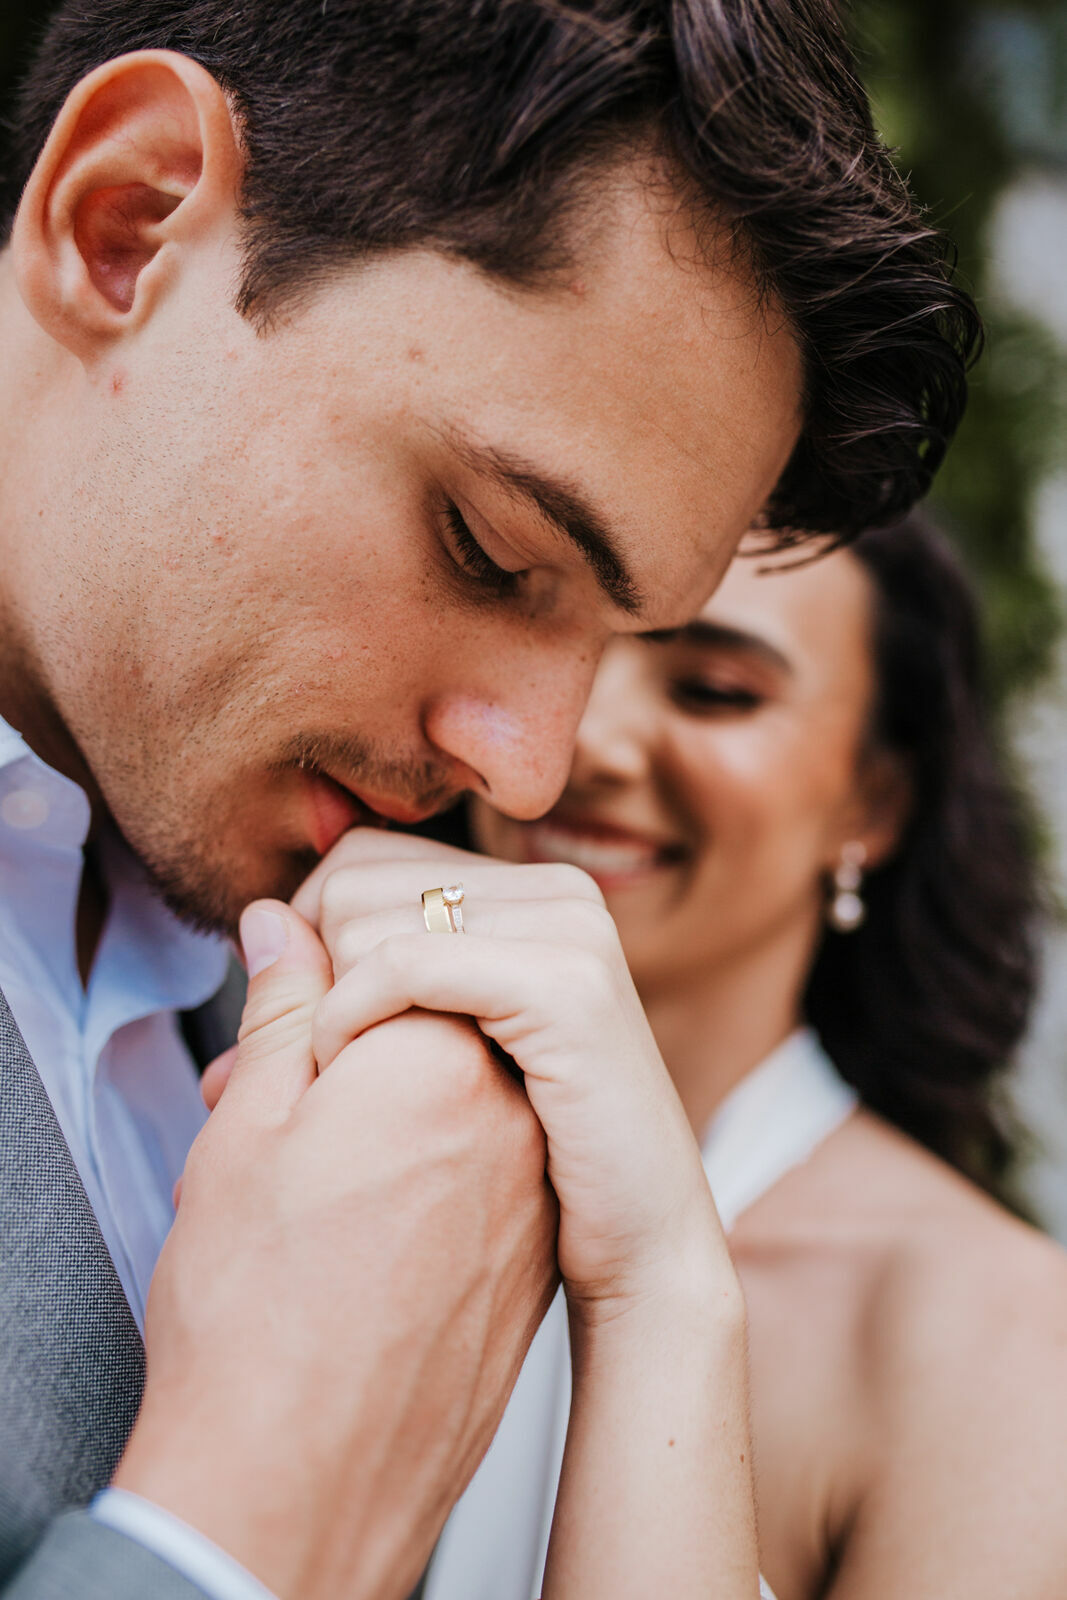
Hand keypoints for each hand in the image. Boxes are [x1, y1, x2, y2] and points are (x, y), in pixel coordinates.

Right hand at [116, 900, 556, 1599]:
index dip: (321, 976)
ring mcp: (528, 1177)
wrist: (306, 1483)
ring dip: (389, 1084)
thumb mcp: (246, 1130)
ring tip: (313, 1154)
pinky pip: (482, 1147)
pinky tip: (359, 1198)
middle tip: (287, 1089)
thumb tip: (287, 920)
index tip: (282, 1037)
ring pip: (457, 1077)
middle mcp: (508, 1107)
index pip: (394, 945)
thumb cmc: (254, 1308)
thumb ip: (281, 1004)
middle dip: (359, 1021)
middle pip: (435, 1002)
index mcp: (441, 1056)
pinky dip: (424, 1144)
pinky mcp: (529, 1238)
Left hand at [293, 831, 730, 1327]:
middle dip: (306, 973)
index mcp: (530, 894)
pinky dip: (349, 1018)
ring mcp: (568, 929)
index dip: (306, 941)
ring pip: (365, 913)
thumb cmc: (528, 1171)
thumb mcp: (434, 1056)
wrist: (642, 1254)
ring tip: (334, 1088)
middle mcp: (556, 892)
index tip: (300, 1031)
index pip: (362, 858)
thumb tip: (255, 920)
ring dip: (323, 1005)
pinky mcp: (564, 986)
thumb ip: (355, 977)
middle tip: (305, 1071)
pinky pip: (402, 962)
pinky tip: (344, 1076)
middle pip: (354, 875)